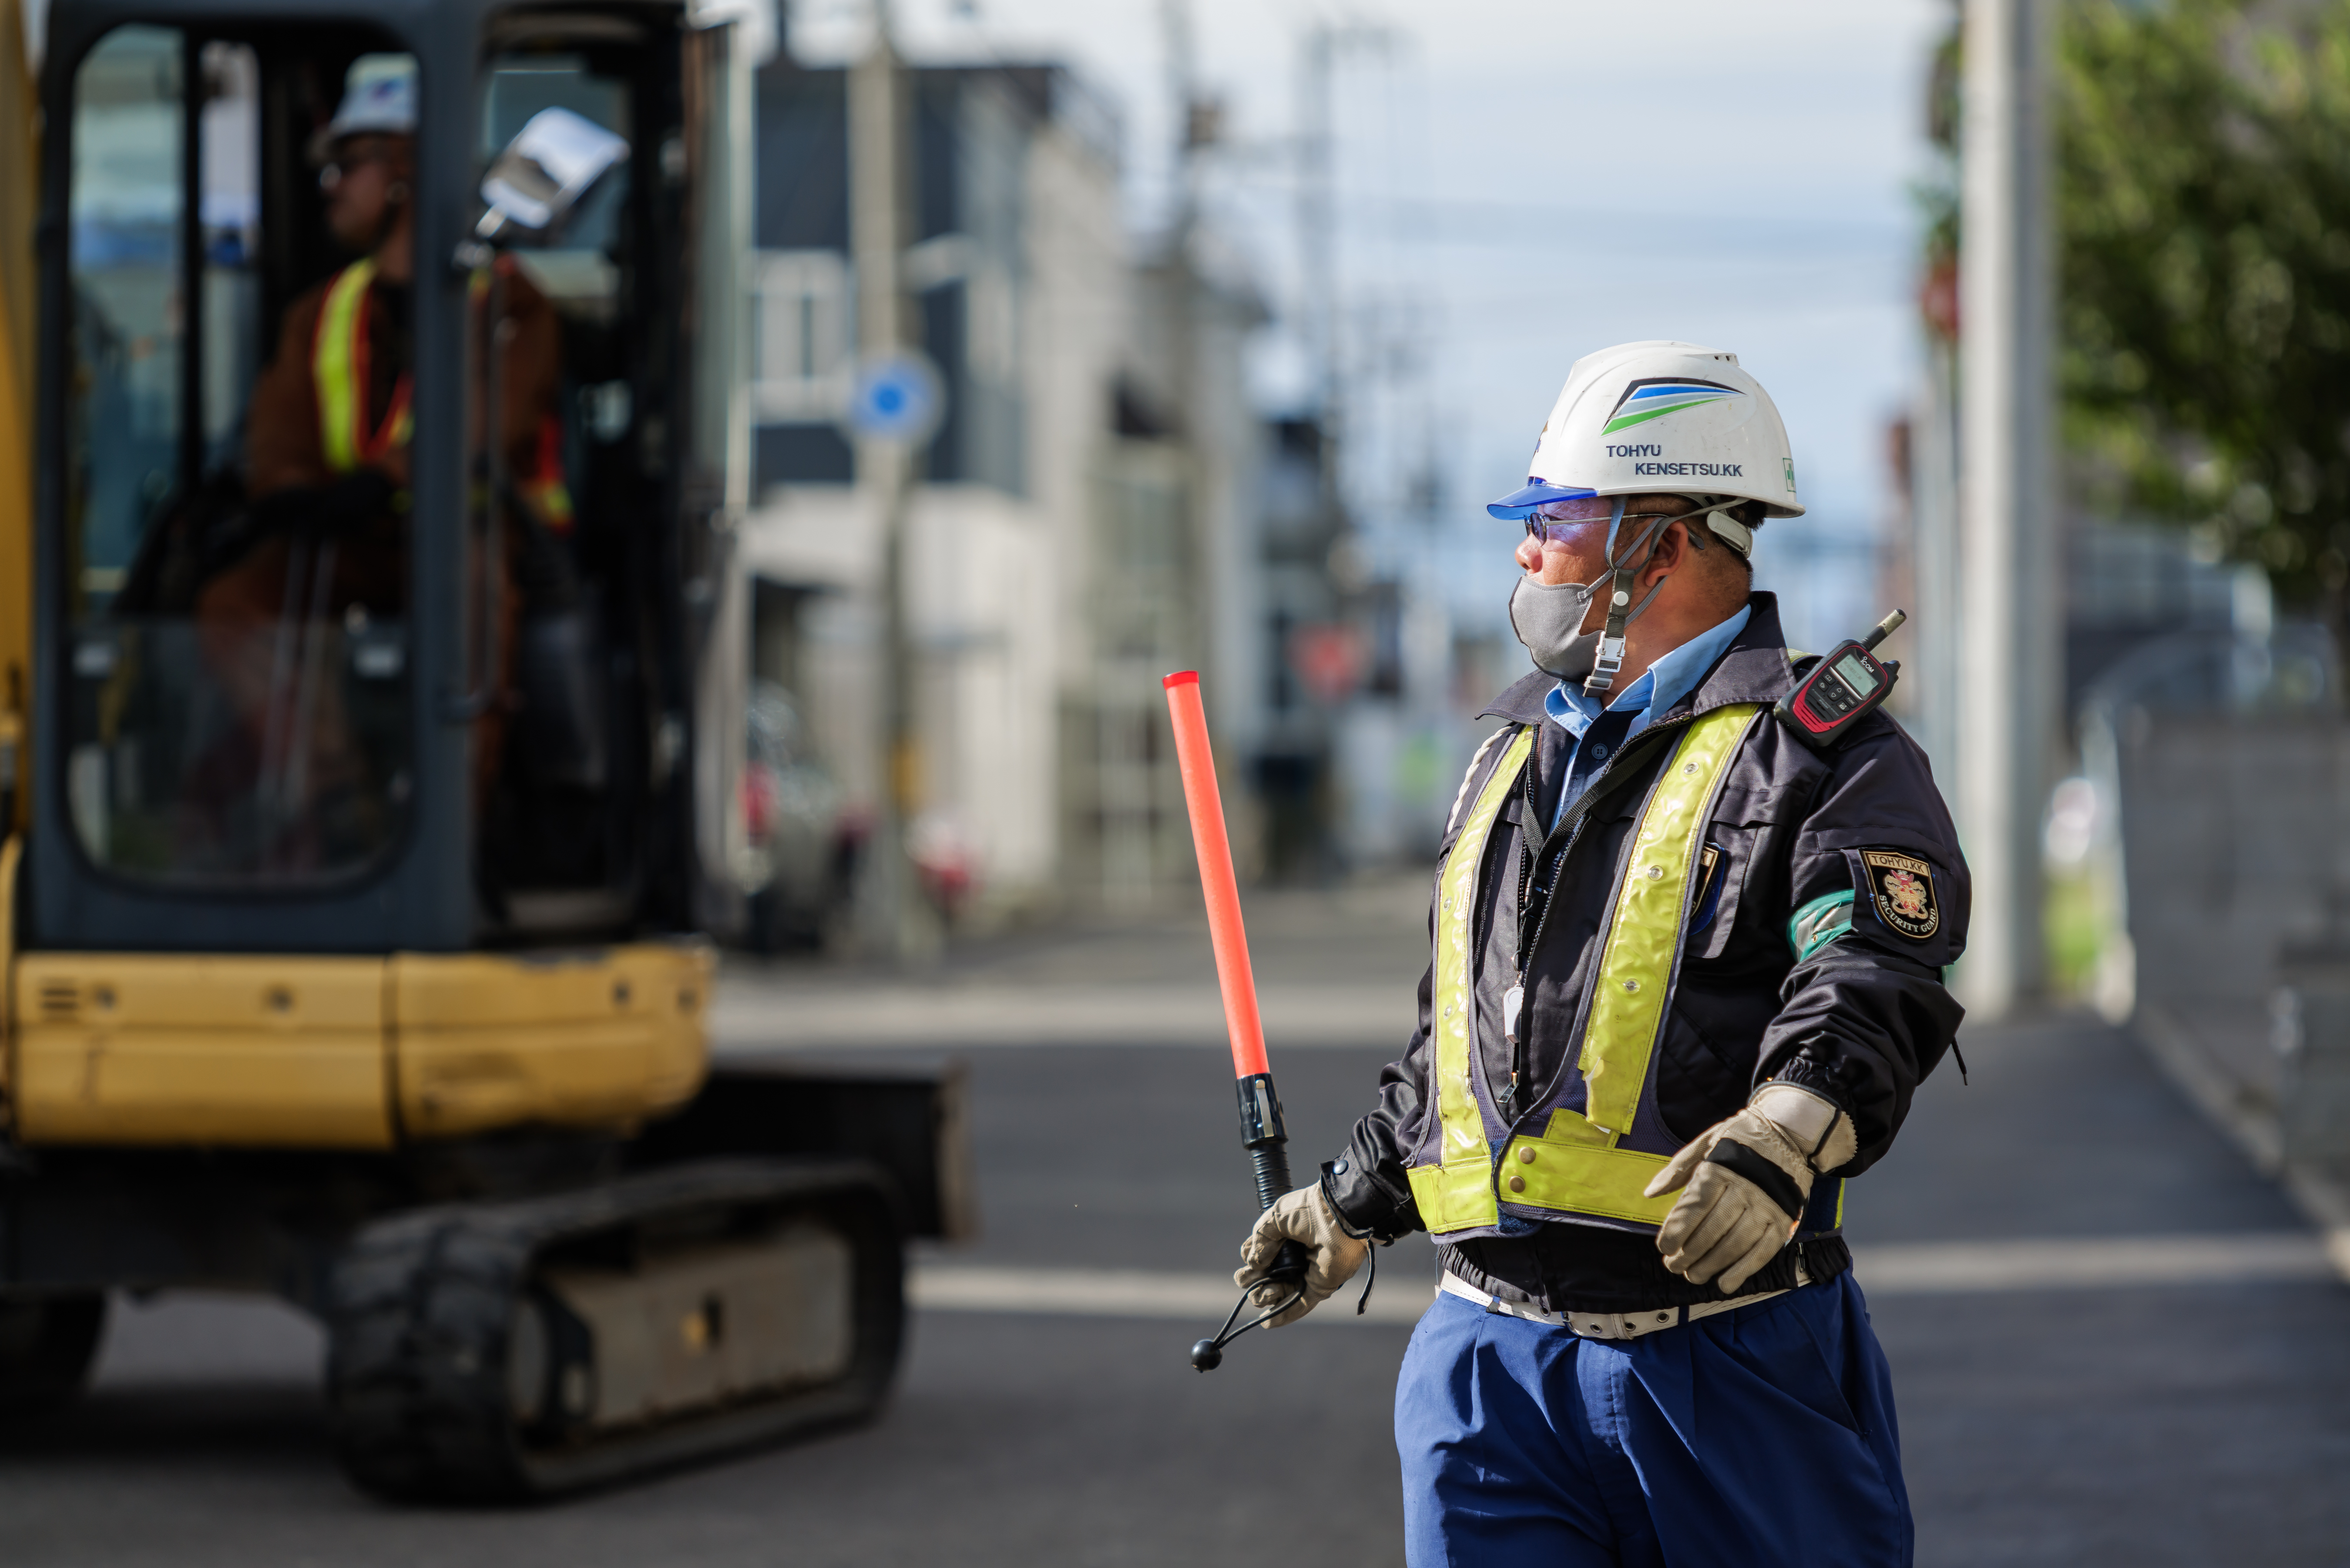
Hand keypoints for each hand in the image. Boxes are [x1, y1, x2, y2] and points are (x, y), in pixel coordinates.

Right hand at [1233, 1185, 1367, 1328]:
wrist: (1338, 1216)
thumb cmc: (1308, 1210)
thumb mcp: (1275, 1218)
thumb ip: (1260, 1240)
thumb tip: (1253, 1265)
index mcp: (1282, 1239)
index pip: (1257, 1256)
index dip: (1250, 1259)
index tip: (1250, 1258)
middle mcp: (1291, 1257)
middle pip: (1263, 1278)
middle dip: (1251, 1281)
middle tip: (1254, 1276)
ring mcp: (1305, 1273)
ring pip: (1277, 1294)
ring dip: (1264, 1296)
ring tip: (1269, 1291)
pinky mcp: (1319, 1287)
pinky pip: (1299, 1305)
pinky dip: (1283, 1315)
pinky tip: (1267, 1322)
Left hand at [1642, 1083, 1856, 1294]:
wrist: (1788, 1135)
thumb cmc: (1739, 1140)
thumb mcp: (1706, 1142)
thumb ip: (1678, 1168)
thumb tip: (1650, 1193)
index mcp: (1720, 1169)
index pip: (1695, 1206)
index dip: (1677, 1230)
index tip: (1663, 1246)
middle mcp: (1744, 1189)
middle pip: (1712, 1230)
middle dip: (1689, 1254)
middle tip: (1673, 1265)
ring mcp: (1766, 1207)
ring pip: (1735, 1245)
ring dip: (1711, 1266)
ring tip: (1693, 1276)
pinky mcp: (1783, 1220)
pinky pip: (1763, 1252)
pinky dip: (1743, 1271)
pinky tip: (1725, 1283)